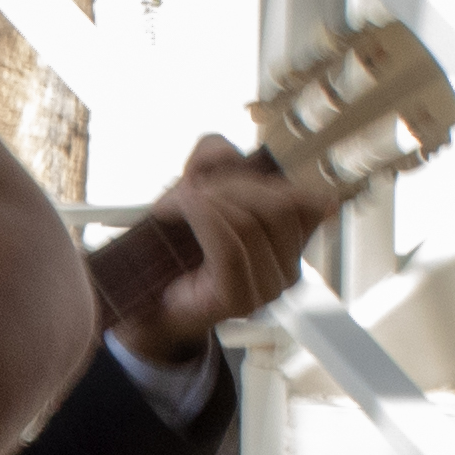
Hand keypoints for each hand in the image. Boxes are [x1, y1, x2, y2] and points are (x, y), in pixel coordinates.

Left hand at [111, 138, 320, 365]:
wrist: (146, 301)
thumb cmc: (176, 246)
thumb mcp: (198, 183)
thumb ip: (214, 155)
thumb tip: (227, 152)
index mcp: (294, 243)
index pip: (307, 198)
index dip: (261, 175)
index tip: (214, 179)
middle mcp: (291, 270)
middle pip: (279, 203)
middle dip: (228, 184)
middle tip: (185, 190)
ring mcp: (269, 290)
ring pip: (251, 222)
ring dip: (204, 200)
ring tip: (170, 205)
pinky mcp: (240, 300)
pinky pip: (230, 246)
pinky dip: (199, 217)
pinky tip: (171, 213)